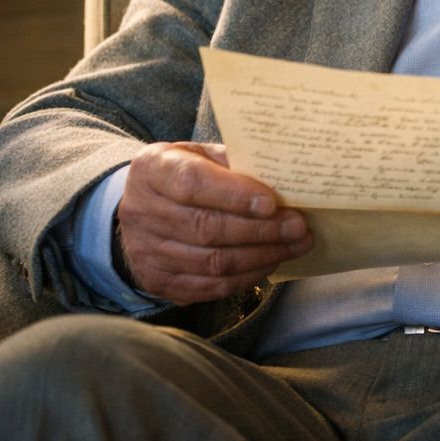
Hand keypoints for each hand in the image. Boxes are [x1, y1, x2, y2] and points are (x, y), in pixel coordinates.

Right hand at [116, 142, 310, 304]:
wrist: (143, 208)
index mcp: (152, 170)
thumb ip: (234, 163)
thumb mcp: (201, 154)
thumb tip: (282, 178)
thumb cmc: (184, 174)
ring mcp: (146, 251)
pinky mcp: (158, 281)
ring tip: (295, 246)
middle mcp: (141, 212)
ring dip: (261, 256)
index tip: (271, 203)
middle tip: (298, 228)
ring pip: (211, 262)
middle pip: (206, 228)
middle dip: (261, 230)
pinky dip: (245, 278)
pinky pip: (208, 287)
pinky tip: (270, 262)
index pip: (192, 183)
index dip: (234, 195)